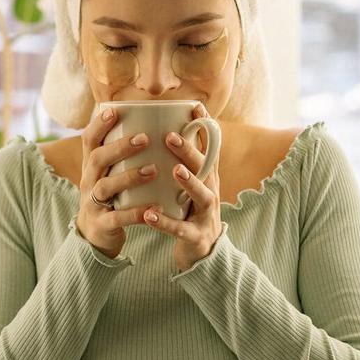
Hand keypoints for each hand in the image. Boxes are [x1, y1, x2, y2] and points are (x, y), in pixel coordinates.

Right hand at [75, 106, 162, 258]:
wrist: (95, 235)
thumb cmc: (112, 196)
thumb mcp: (110, 173)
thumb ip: (122, 153)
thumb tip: (150, 122)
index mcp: (91, 166)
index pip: (89, 140)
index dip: (98, 125)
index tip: (114, 111)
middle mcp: (88, 181)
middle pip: (97, 159)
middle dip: (120, 147)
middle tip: (145, 138)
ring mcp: (93, 203)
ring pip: (106, 187)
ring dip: (129, 177)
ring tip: (154, 170)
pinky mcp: (102, 224)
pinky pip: (117, 217)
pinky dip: (135, 213)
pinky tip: (154, 207)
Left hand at [144, 102, 223, 271]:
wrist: (202, 253)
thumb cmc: (190, 211)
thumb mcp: (190, 185)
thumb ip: (182, 161)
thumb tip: (164, 128)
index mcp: (206, 177)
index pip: (209, 148)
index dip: (205, 127)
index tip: (195, 106)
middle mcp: (210, 192)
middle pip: (205, 168)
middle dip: (190, 151)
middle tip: (170, 136)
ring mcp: (205, 215)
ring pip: (202, 196)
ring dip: (189, 182)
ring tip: (174, 170)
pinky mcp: (196, 237)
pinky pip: (180, 229)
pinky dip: (165, 222)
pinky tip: (149, 215)